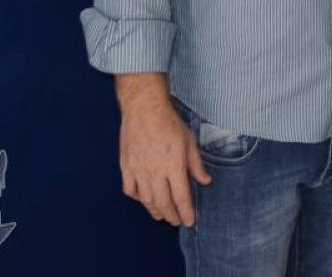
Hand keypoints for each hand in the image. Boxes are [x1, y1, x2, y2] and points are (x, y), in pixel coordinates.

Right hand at [117, 78, 211, 226]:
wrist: (144, 109)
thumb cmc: (169, 123)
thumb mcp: (189, 142)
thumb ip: (196, 165)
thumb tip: (205, 182)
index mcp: (174, 166)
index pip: (181, 197)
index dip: (186, 212)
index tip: (190, 222)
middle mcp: (155, 172)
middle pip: (163, 203)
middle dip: (171, 216)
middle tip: (176, 222)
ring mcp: (139, 170)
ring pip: (146, 200)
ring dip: (155, 210)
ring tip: (161, 215)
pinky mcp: (126, 166)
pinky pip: (130, 189)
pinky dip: (137, 198)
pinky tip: (143, 199)